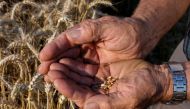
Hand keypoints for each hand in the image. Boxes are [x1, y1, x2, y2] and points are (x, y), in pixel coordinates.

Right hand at [38, 16, 146, 73]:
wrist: (142, 39)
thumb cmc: (127, 31)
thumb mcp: (109, 27)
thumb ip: (90, 30)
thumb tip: (70, 34)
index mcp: (86, 32)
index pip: (66, 40)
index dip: (54, 48)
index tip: (43, 57)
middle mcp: (85, 43)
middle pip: (66, 53)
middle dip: (54, 61)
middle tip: (42, 71)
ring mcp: (90, 55)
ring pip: (72, 63)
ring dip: (60, 70)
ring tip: (49, 77)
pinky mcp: (96, 65)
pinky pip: (81, 71)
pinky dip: (72, 75)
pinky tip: (64, 80)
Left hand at [46, 59, 171, 108]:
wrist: (154, 77)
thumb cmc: (144, 89)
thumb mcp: (128, 97)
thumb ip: (108, 104)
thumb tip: (87, 108)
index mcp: (101, 103)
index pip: (79, 97)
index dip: (66, 88)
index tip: (55, 78)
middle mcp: (97, 95)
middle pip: (75, 87)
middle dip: (62, 78)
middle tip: (51, 68)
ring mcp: (98, 84)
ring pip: (77, 78)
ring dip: (67, 70)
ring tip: (55, 62)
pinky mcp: (101, 74)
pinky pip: (84, 70)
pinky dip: (76, 65)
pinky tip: (68, 58)